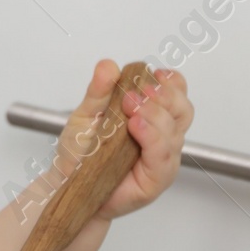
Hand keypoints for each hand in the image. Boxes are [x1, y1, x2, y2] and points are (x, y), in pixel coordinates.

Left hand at [60, 58, 191, 220]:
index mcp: (152, 116)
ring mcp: (162, 158)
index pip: (176, 93)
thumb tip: (108, 65)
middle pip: (182, 109)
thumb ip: (98, 91)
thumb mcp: (86, 114)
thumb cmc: (81, 153)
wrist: (66, 185)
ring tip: (130, 107)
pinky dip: (152, 138)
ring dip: (154, 114)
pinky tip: (137, 126)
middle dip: (164, 96)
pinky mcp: (156, 180)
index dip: (171, 82)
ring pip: (174, 131)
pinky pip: (163, 157)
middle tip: (134, 94)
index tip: (153, 73)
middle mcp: (162, 136)